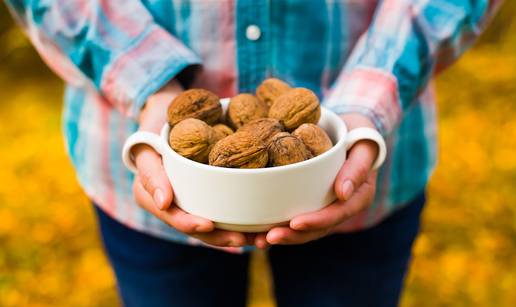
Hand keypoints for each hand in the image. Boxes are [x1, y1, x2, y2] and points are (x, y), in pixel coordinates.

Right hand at [132, 80, 247, 246]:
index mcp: (154, 201)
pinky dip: (245, 220)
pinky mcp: (210, 197)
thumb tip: (163, 203)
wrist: (170, 118)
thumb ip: (151, 173)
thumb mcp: (146, 147)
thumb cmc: (155, 131)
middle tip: (245, 239)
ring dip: (239, 235)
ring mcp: (193, 204)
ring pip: (217, 227)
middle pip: (200, 230)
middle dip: (222, 237)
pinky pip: (227, 212)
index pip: (174, 218)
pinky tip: (265, 225)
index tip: (209, 225)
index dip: (191, 225)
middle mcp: (174, 208)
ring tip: (262, 239)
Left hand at [253, 113, 378, 247]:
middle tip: (268, 237)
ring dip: (281, 235)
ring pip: (303, 229)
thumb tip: (342, 193)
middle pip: (317, 229)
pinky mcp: (309, 202)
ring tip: (258, 240)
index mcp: (358, 197)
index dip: (316, 221)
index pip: (336, 214)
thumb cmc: (359, 132)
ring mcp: (324, 207)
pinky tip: (256, 231)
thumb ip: (357, 167)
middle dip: (292, 235)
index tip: (295, 223)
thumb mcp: (365, 144)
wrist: (350, 128)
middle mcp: (341, 207)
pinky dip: (275, 225)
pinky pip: (293, 217)